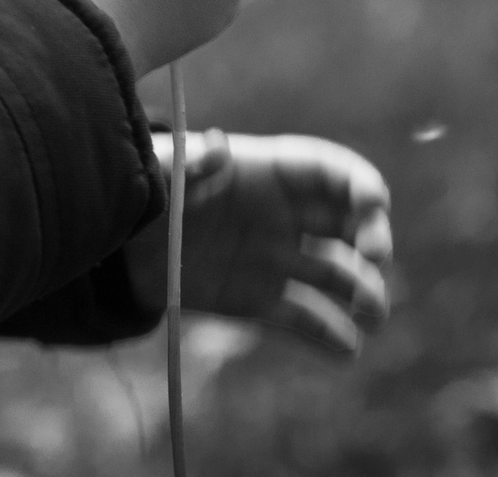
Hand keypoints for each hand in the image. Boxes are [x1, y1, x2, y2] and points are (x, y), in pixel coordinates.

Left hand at [125, 131, 392, 356]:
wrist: (120, 239)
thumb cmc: (148, 186)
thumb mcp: (165, 167)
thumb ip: (193, 160)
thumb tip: (218, 147)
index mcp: (271, 173)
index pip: (330, 172)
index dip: (358, 181)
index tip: (376, 200)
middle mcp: (286, 216)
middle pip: (348, 222)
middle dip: (374, 236)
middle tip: (376, 257)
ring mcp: (277, 259)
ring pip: (336, 275)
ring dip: (364, 292)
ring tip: (374, 314)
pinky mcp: (260, 301)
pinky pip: (304, 319)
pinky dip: (329, 336)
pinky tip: (348, 349)